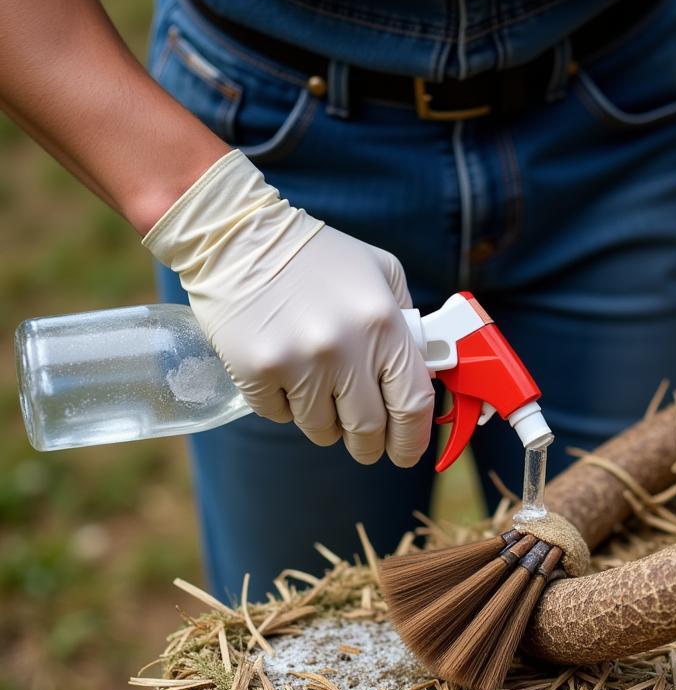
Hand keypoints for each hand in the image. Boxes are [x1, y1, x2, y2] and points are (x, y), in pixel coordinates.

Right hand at [143, 151, 433, 465]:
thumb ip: (406, 323)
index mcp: (384, 323)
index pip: (413, 403)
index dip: (413, 439)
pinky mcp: (258, 371)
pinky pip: (280, 415)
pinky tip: (283, 374)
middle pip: (368, 429)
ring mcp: (299, 362)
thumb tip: (422, 375)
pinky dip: (285, 406)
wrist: (239, 236)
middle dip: (369, 445)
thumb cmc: (316, 256)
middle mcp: (345, 348)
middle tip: (364, 444)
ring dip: (325, 423)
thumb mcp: (381, 272)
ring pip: (322, 429)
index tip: (407, 452)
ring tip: (316, 392)